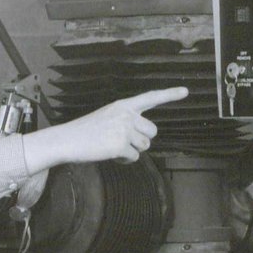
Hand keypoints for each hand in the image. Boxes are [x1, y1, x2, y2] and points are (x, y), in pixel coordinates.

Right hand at [21, 87, 187, 172]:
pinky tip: (110, 155)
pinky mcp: (120, 145)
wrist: (67, 139)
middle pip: (152, 131)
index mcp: (123, 105)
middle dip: (142, 140)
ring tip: (113, 148)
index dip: (169, 94)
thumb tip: (140, 138)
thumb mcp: (107, 117)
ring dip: (132, 151)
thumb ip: (125, 121)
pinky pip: (134, 157)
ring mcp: (124, 129)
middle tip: (124, 142)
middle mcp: (127, 115)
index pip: (150, 97)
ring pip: (145, 146)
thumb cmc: (84, 131)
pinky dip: (124, 160)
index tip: (185, 91)